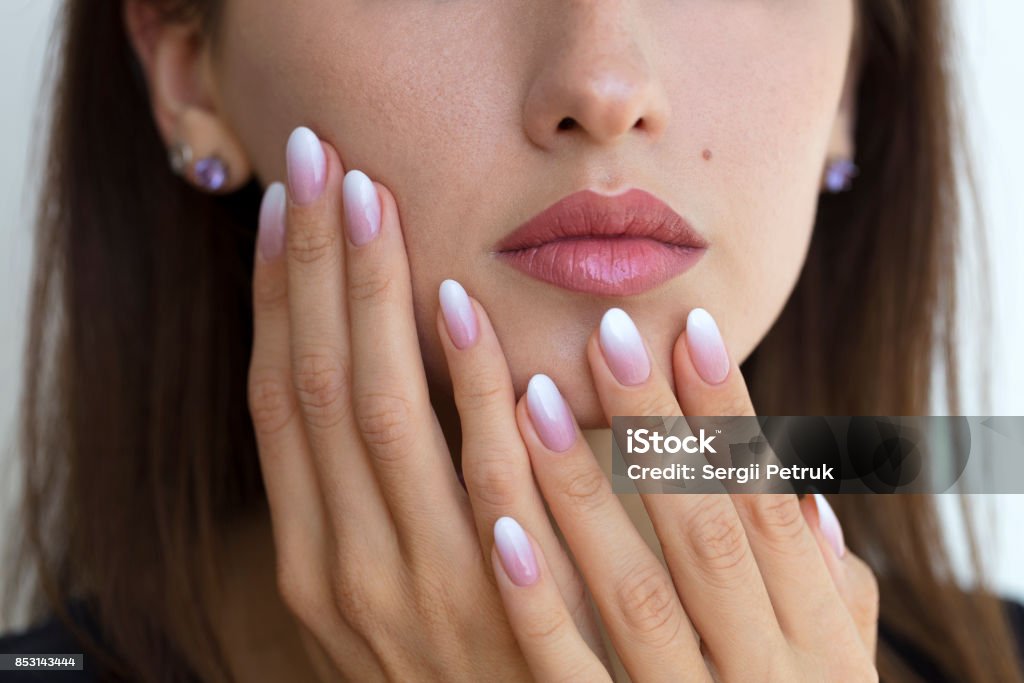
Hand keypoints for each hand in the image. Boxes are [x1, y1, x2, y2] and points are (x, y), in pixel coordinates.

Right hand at [246, 126, 605, 680]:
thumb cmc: (454, 664)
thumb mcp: (387, 593)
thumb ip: (376, 504)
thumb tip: (379, 382)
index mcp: (309, 560)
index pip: (278, 403)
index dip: (272, 301)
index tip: (282, 211)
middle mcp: (341, 567)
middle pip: (314, 387)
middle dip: (310, 269)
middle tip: (320, 163)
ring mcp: (414, 585)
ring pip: (377, 415)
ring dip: (370, 301)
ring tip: (373, 201)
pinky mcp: (499, 599)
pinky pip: (479, 472)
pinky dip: (465, 386)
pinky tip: (461, 305)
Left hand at [490, 307, 879, 680]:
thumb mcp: (832, 672)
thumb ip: (823, 590)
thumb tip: (799, 487)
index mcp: (816, 646)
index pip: (769, 510)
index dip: (731, 418)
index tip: (688, 327)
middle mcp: (758, 675)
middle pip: (703, 534)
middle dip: (656, 429)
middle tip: (608, 330)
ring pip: (629, 591)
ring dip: (581, 490)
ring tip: (534, 393)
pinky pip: (568, 673)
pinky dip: (538, 601)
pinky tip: (501, 525)